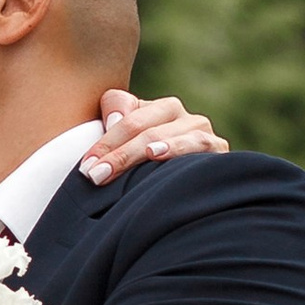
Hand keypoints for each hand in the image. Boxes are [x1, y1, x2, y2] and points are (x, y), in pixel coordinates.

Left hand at [78, 92, 231, 185]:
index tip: (86, 166)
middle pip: (143, 126)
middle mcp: (180, 115)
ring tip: (125, 162)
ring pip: (169, 134)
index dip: (105, 140)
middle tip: (96, 175)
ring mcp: (201, 130)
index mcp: (155, 109)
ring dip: (144, 149)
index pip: (126, 115)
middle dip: (118, 152)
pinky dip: (179, 149)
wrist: (190, 196)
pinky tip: (159, 155)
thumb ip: (114, 118)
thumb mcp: (125, 146)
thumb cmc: (147, 171)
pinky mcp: (218, 149)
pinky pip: (199, 145)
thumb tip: (114, 121)